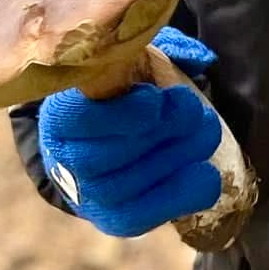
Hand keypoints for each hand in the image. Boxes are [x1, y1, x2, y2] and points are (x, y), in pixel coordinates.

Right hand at [37, 28, 222, 237]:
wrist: (113, 138)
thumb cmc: (128, 92)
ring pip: (122, 187)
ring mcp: (87, 194)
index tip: (153, 99)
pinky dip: (179, 196)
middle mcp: (65, 158)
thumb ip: (164, 52)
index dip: (116, 113)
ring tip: (207, 131)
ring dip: (173, 158)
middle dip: (157, 132)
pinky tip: (206, 175)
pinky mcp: (113, 217)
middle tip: (192, 108)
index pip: (74, 118)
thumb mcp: (139, 61)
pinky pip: (138, 217)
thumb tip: (199, 57)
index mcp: (62, 113)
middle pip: (100, 158)